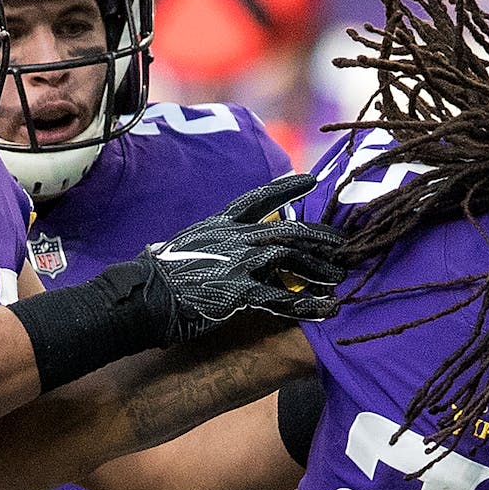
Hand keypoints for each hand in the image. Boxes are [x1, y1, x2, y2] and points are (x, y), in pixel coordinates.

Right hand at [138, 173, 343, 343]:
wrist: (146, 294)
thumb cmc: (162, 275)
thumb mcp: (191, 245)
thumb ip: (217, 244)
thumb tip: (232, 251)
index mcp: (221, 224)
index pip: (259, 199)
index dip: (286, 189)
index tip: (310, 179)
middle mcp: (234, 237)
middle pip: (287, 230)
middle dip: (319, 237)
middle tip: (342, 245)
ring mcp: (239, 262)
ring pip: (291, 257)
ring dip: (318, 269)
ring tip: (338, 278)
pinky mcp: (241, 291)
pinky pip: (283, 297)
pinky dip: (308, 304)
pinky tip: (327, 310)